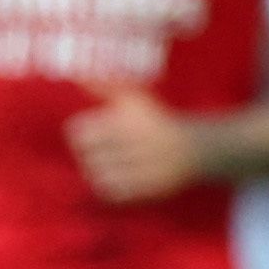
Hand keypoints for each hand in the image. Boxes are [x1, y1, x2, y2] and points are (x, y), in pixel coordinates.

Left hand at [65, 90, 204, 202]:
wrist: (191, 149)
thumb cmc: (154, 121)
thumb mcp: (133, 98)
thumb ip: (104, 87)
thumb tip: (76, 77)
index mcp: (128, 120)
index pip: (82, 133)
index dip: (82, 134)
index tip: (89, 133)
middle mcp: (136, 143)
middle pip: (88, 155)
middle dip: (89, 153)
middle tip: (98, 151)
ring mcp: (143, 167)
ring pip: (98, 174)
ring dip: (97, 170)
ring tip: (105, 164)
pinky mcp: (148, 187)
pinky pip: (113, 191)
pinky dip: (109, 186)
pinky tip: (116, 177)